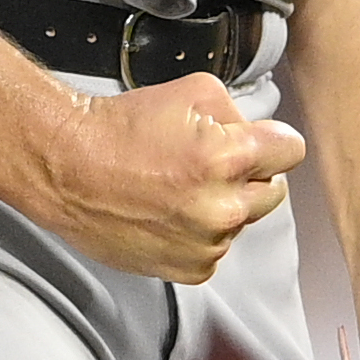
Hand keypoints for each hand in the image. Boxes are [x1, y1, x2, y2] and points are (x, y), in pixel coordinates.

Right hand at [6, 72, 305, 282]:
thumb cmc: (121, 129)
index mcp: (229, 159)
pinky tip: (169, 211)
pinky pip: (216, 248)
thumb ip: (238, 112)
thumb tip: (256, 132)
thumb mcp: (193, 90)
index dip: (272, 141)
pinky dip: (201, 233)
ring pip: (243, 221)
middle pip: (273, 191)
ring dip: (223, 205)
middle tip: (210, 162)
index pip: (291, 152)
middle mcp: (223, 208)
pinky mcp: (189, 269)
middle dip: (250, 175)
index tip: (258, 142)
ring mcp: (207, 244)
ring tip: (178, 186)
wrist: (68, 168)